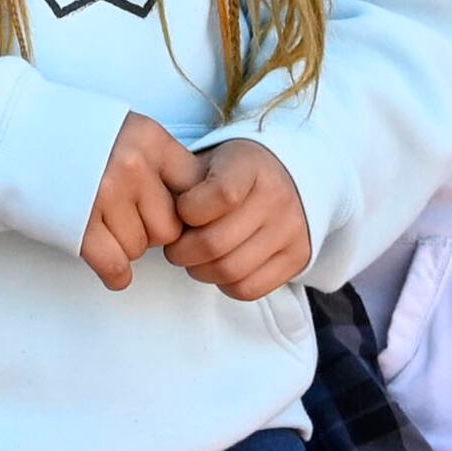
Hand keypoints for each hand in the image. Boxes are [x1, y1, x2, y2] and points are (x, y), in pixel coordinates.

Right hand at [80, 114, 199, 291]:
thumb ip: (161, 162)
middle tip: (126, 219)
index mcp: (150, 139)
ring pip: (140, 249)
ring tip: (102, 224)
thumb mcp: (126, 131)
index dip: (186, 208)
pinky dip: (116, 275)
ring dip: (126, 247)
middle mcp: (131, 166)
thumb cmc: (72, 137)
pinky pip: (116, 267)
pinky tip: (109, 267)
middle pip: (169, 228)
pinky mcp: (78, 226)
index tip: (169, 211)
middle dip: (151, 232)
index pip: (197, 189)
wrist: (8, 138)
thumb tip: (199, 207)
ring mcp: (104, 196)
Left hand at [163, 138, 315, 302]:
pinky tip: (221, 265)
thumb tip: (154, 213)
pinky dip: (225, 284)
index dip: (188, 211)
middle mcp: (278, 197)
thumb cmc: (233, 173)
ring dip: (200, 270)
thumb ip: (183, 182)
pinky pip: (249, 288)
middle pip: (215, 243)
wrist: (289, 177)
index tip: (181, 211)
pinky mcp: (298, 258)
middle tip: (176, 246)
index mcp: (251, 166)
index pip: (221, 196)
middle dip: (182, 251)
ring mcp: (292, 230)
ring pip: (229, 271)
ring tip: (196, 257)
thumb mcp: (209, 161)